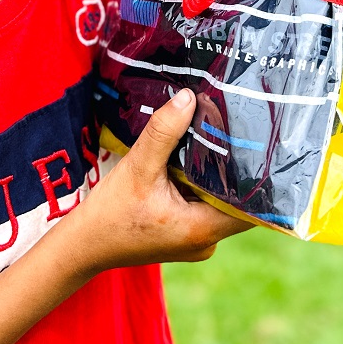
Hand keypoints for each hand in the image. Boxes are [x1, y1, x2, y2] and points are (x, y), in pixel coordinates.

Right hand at [61, 89, 250, 277]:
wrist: (83, 246)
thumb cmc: (109, 214)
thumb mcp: (137, 167)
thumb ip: (164, 132)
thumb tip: (189, 97)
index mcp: (203, 230)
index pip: (253, 206)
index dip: (259, 176)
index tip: (258, 144)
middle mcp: (207, 241)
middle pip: (238, 201)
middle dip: (236, 168)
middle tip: (238, 131)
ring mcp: (197, 241)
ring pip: (220, 202)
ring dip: (216, 176)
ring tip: (219, 140)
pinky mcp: (185, 235)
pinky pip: (205, 207)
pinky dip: (201, 186)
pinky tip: (194, 160)